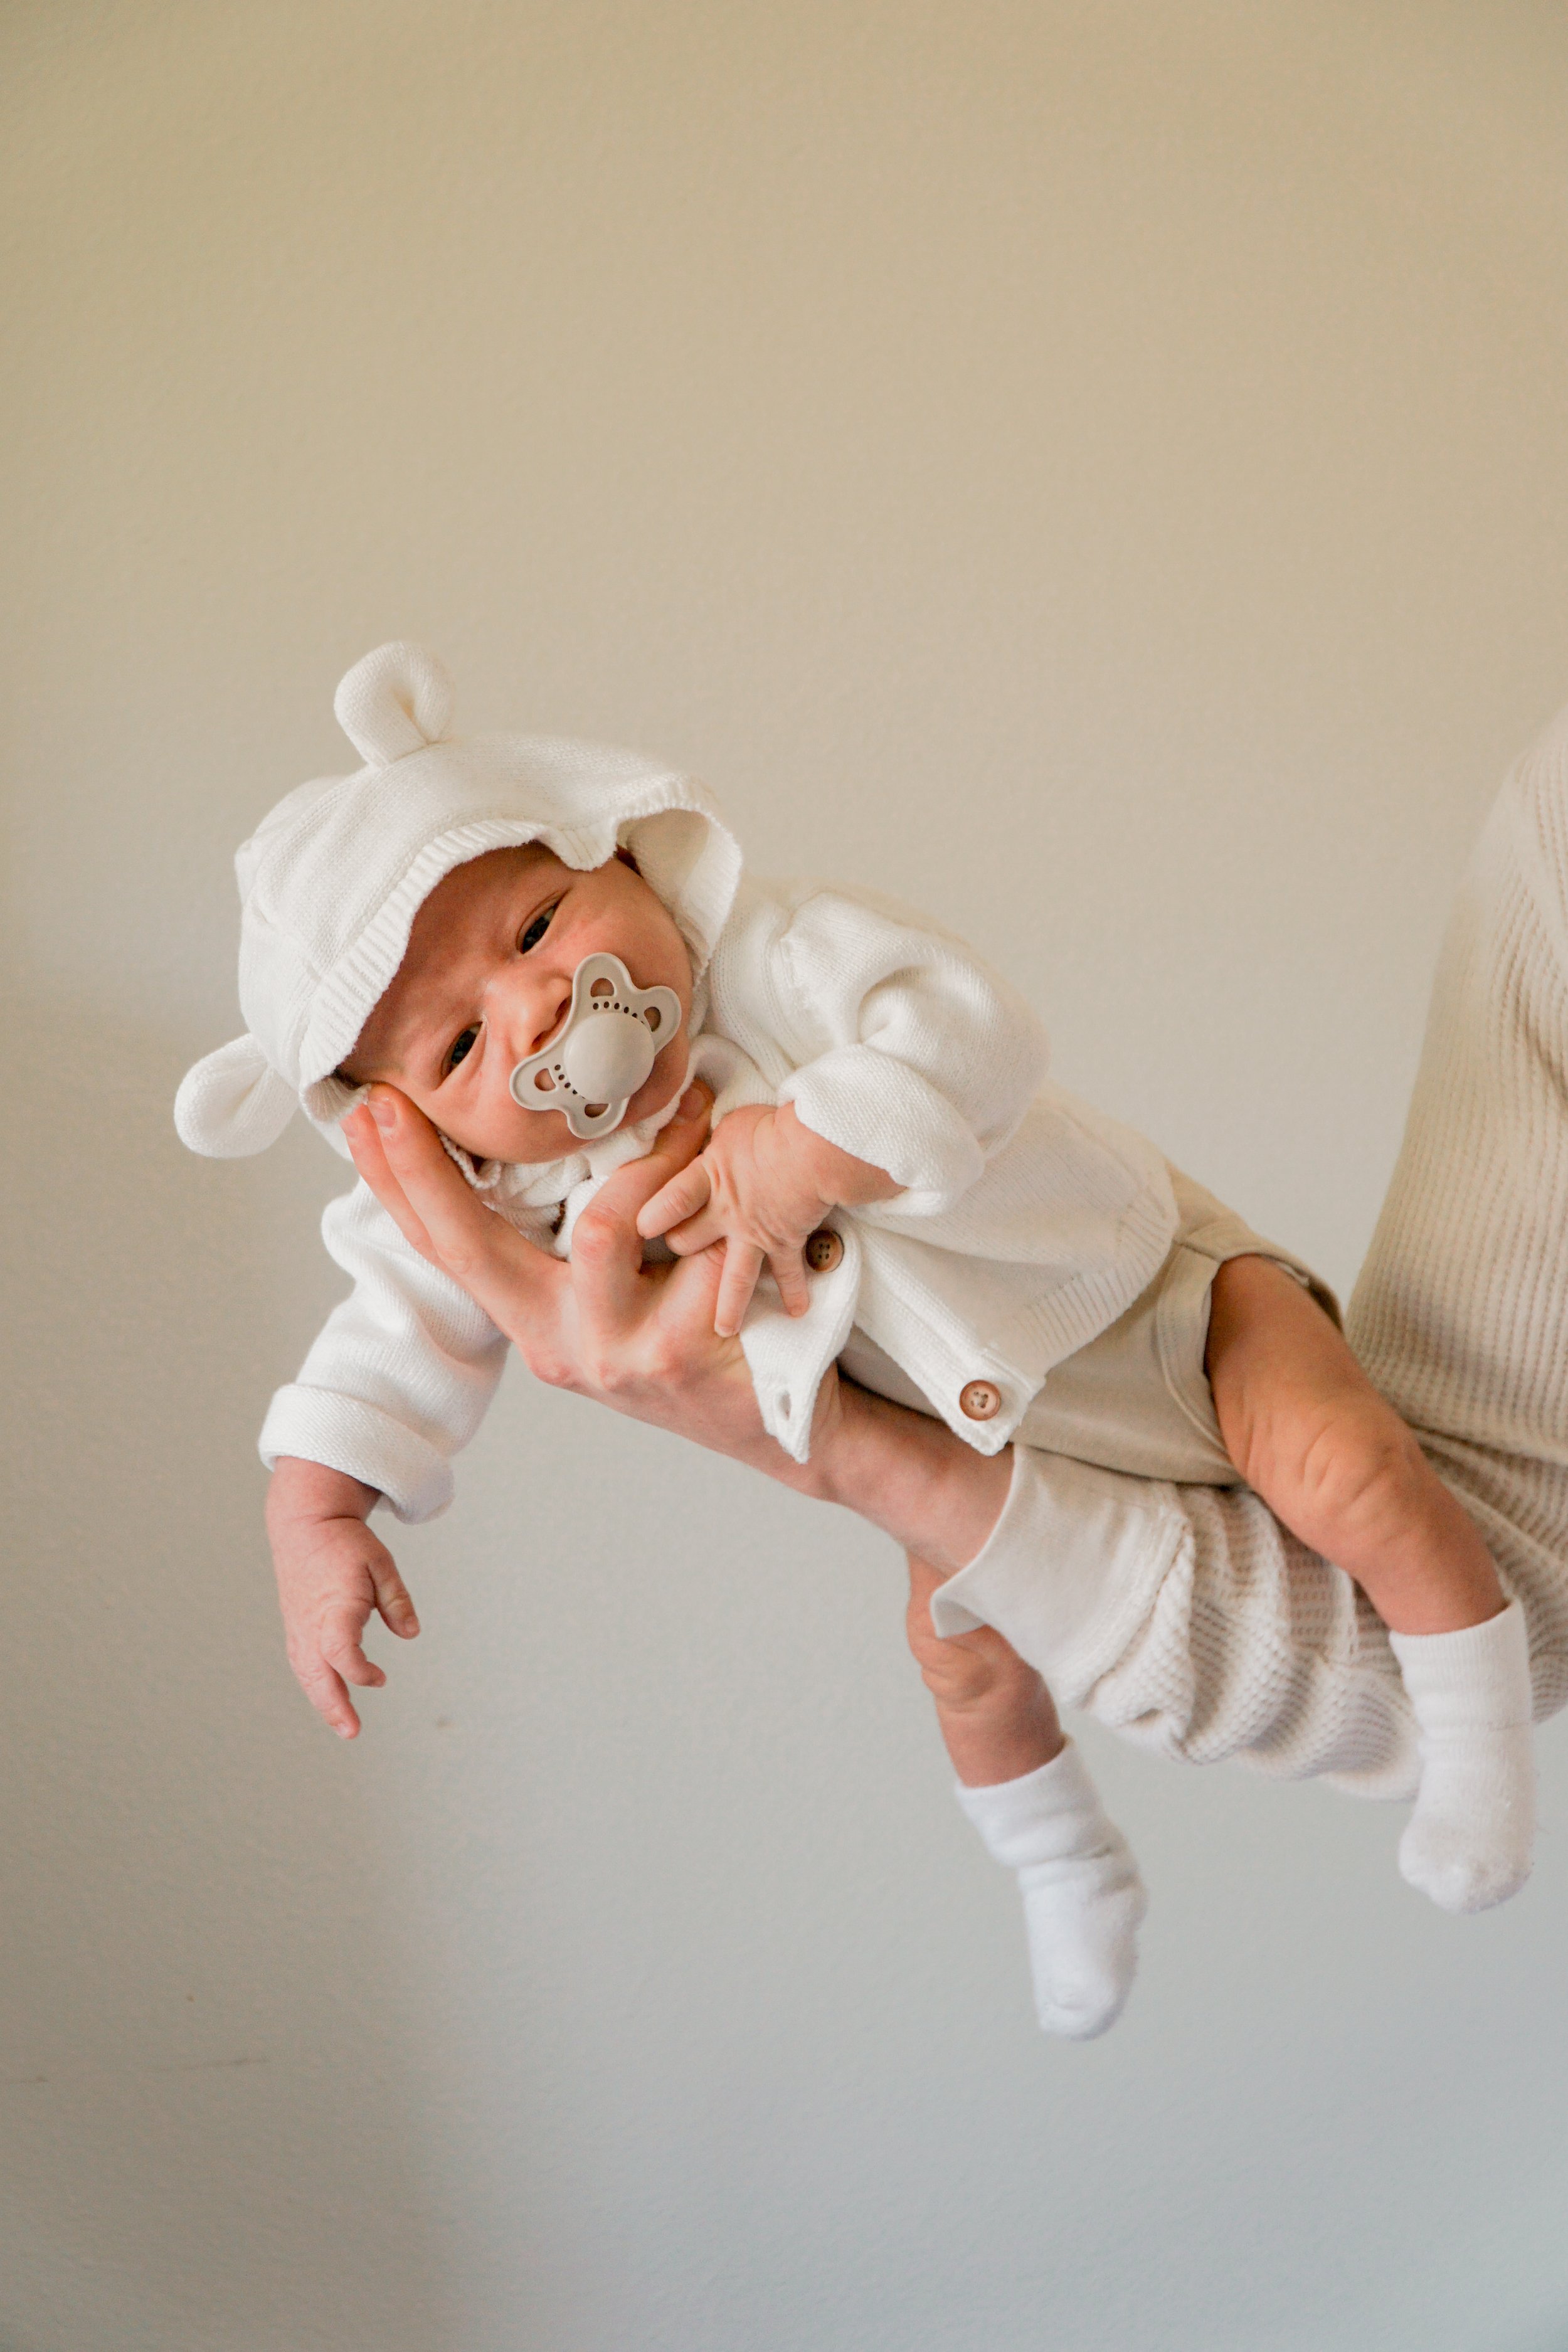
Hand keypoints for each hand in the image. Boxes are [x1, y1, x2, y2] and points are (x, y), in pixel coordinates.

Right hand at [266, 1456, 419, 1737]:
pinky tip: (328, 1696)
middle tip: (352, 1732)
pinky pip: (301, 1663)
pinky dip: (314, 1683)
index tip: (382, 1678)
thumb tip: (411, 1634)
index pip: (342, 1655)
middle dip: (334, 1708)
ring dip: (323, 1701)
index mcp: (333, 1608)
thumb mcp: (380, 1563)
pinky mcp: (295, 1626)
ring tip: (344, 1724)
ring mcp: (298, 1626)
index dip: (362, 1673)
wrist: (305, 1523)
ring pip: (306, 1674)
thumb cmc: (345, 1542)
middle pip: (318, 1676)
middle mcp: (310, 1623)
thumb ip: (396, 1600)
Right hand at [343, 1082, 803, 1470]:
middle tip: (394, 1103)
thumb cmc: (704, 1332)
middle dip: (428, 1172)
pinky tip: (740, 1162)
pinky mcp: (676, 1351)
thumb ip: (582, 1233)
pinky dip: (719, 1196)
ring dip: (653, 1158)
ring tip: (694, 1109)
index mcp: (539, 1323)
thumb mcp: (627, 1289)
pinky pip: (692, 1247)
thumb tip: (554, 1126)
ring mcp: (613, 1355)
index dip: (401, 1185)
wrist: (783, 1422)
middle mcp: (560, 1345)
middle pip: (478, 1248)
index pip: (450, 1249)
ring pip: (601, 1229)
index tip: (364, 1116)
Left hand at [636, 1102, 897, 1336]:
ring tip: (724, 1328)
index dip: (650, 1215)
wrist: (814, 1150)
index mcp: (705, 1179)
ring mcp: (752, 1233)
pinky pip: (787, 1273)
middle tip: (675, 1250)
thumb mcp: (731, 1123)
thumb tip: (691, 1110)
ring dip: (728, 1303)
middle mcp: (723, 1213)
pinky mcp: (784, 1241)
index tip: (638, 1226)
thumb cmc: (772, 1129)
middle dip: (680, 1246)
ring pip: (732, 1276)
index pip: (666, 1202)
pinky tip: (798, 1311)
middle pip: (687, 1241)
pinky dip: (794, 1291)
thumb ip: (708, 1132)